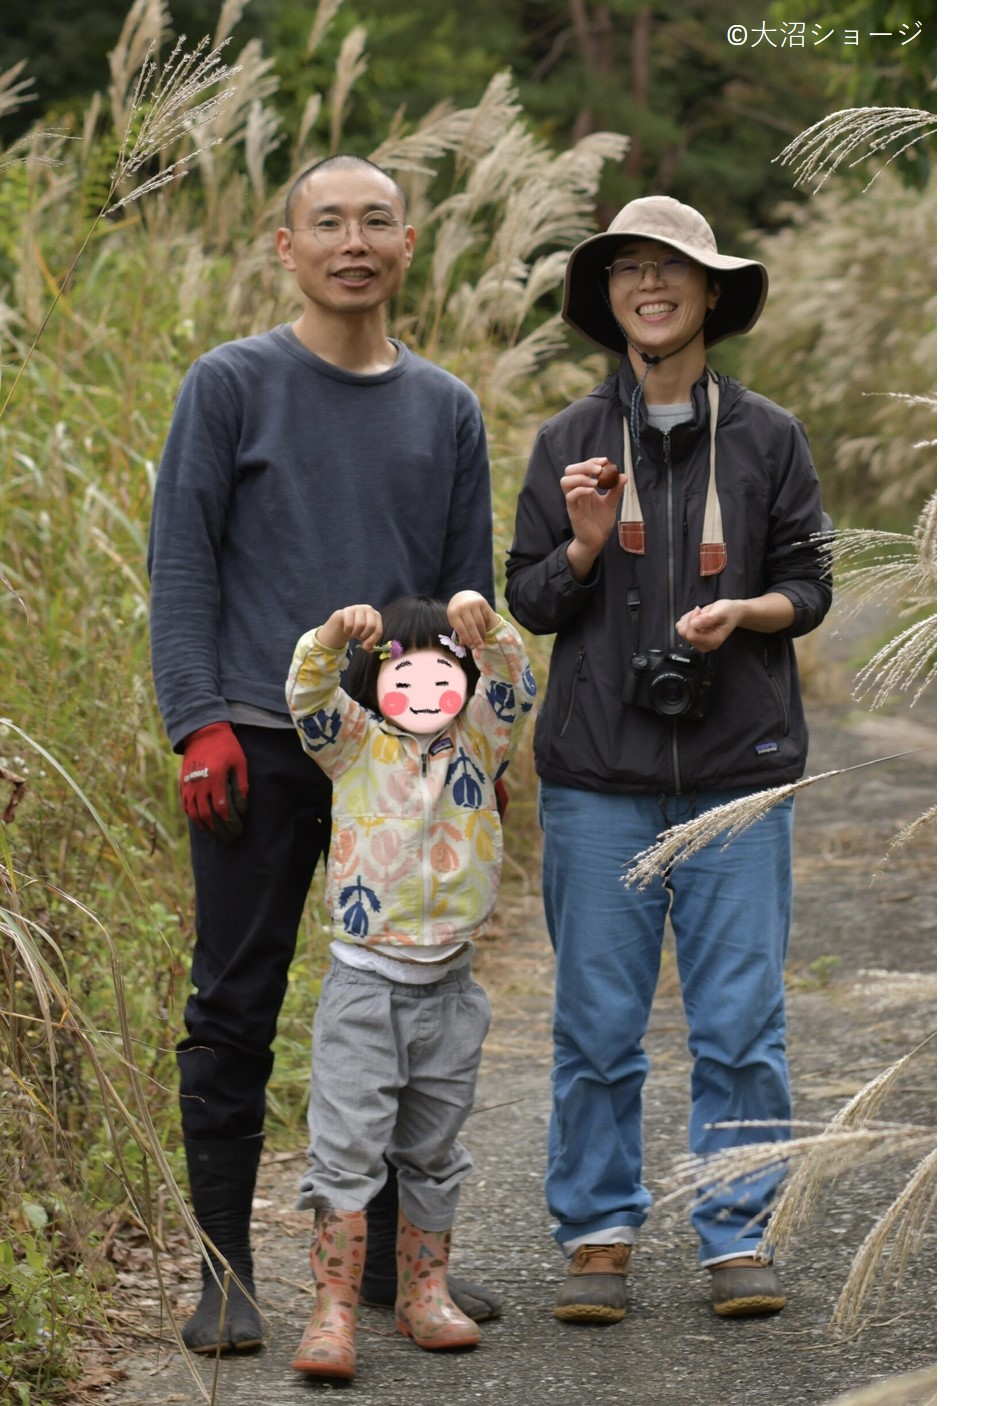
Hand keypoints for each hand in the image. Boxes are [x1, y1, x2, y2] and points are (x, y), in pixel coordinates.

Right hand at [179, 722, 248, 839]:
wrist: (203, 733)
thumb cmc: (226, 747)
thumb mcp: (240, 762)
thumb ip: (241, 785)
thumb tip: (243, 808)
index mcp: (215, 778)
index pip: (222, 809)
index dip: (230, 823)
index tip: (238, 830)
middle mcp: (199, 784)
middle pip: (207, 815)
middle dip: (219, 829)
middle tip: (229, 837)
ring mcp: (189, 785)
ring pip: (194, 813)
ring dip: (205, 826)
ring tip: (216, 833)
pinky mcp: (183, 783)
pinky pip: (185, 805)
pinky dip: (193, 816)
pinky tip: (201, 822)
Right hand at [316, 604, 382, 650]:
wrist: (343, 621)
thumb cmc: (358, 629)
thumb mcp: (366, 636)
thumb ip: (370, 643)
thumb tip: (369, 649)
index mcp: (376, 616)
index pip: (378, 630)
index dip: (372, 641)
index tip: (366, 647)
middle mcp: (369, 609)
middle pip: (371, 626)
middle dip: (364, 636)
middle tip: (359, 637)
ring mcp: (358, 608)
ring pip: (360, 625)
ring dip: (355, 633)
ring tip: (354, 632)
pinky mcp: (347, 610)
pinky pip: (349, 625)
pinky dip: (347, 631)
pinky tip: (347, 629)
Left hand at [446, 591, 497, 649]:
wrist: (464, 597)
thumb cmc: (458, 614)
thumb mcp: (456, 622)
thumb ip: (461, 634)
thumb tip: (466, 648)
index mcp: (453, 613)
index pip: (460, 629)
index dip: (467, 639)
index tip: (472, 647)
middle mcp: (462, 606)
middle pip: (471, 626)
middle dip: (476, 638)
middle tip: (480, 647)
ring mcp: (472, 603)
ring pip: (479, 622)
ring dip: (482, 634)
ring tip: (483, 641)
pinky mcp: (481, 601)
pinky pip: (485, 617)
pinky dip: (486, 626)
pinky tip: (484, 631)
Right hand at [560, 457, 626, 579]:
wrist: (597, 540)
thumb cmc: (600, 522)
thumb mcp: (611, 503)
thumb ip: (616, 490)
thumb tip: (623, 476)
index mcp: (585, 487)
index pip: (582, 468)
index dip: (592, 461)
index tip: (605, 461)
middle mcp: (577, 491)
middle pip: (570, 471)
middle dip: (584, 466)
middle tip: (599, 469)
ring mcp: (573, 501)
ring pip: (565, 481)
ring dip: (580, 477)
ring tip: (596, 482)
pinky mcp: (572, 511)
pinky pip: (570, 497)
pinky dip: (580, 490)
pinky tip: (592, 491)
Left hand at [675, 601, 743, 652]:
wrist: (732, 612)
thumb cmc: (729, 612)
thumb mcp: (721, 612)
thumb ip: (708, 619)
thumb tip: (693, 624)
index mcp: (712, 642)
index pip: (691, 635)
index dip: (692, 620)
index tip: (699, 610)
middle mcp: (704, 645)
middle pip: (685, 633)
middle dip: (690, 619)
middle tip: (701, 612)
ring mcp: (697, 641)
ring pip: (681, 629)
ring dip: (689, 618)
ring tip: (701, 615)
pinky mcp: (692, 636)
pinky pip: (680, 626)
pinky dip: (686, 619)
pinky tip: (697, 617)